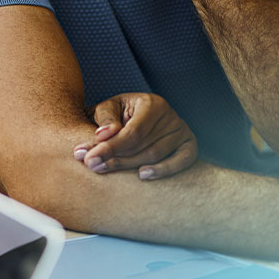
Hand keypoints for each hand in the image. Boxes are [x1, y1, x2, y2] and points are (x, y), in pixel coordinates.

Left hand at [74, 92, 198, 179]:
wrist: (134, 116)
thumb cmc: (119, 114)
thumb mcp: (107, 109)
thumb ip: (105, 119)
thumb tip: (103, 135)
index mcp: (152, 103)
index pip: (133, 132)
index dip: (111, 147)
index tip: (89, 158)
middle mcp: (170, 115)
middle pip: (143, 146)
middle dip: (117, 158)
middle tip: (93, 166)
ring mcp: (182, 131)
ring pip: (156, 156)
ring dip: (131, 166)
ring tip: (106, 169)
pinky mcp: (189, 145)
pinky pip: (182, 161)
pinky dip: (164, 170)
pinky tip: (143, 175)